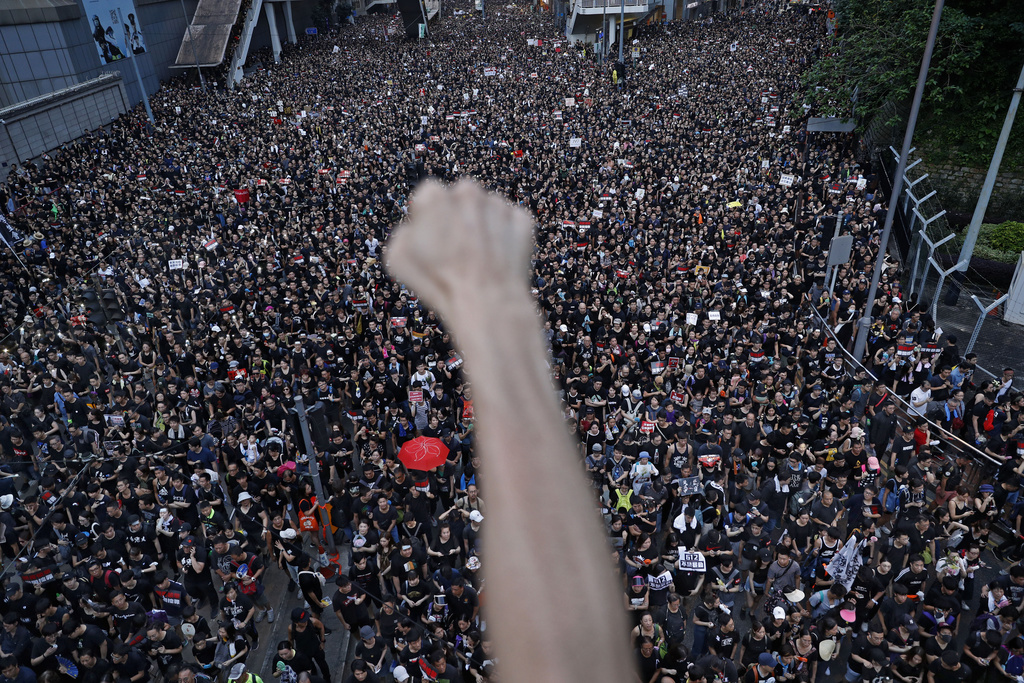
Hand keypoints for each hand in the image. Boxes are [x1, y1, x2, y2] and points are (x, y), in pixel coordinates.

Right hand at [386, 179, 534, 321]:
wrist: (486, 302)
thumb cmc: (439, 282)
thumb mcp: (398, 258)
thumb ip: (403, 233)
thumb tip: (413, 227)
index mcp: (435, 196)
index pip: (429, 196)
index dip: (429, 218)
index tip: (432, 237)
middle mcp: (468, 192)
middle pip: (461, 198)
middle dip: (458, 216)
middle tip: (457, 247)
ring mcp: (498, 205)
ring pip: (488, 209)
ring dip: (483, 225)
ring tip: (479, 257)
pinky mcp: (522, 219)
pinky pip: (511, 222)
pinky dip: (507, 235)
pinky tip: (498, 258)